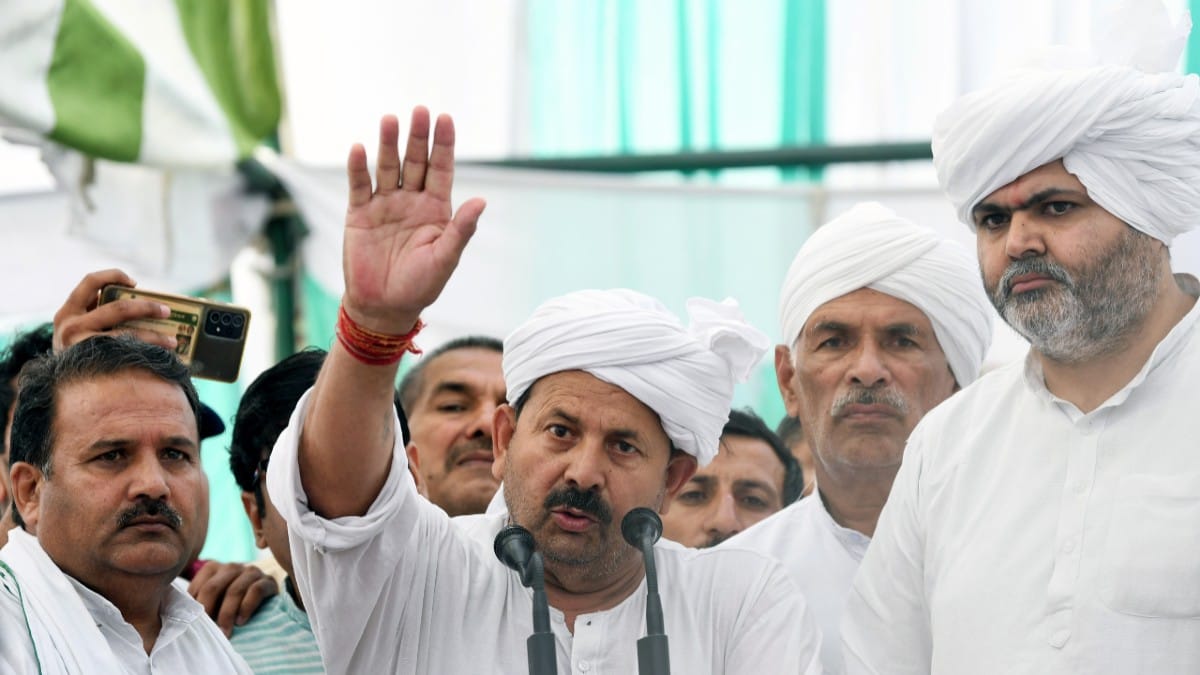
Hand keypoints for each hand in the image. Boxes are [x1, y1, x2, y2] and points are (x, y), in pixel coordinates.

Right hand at [52, 269, 176, 352]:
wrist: (63, 390)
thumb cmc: (78, 353)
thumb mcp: (80, 329)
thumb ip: (97, 313)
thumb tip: (141, 302)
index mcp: (67, 312)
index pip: (90, 282)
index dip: (114, 276)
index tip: (135, 283)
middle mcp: (70, 327)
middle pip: (119, 309)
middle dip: (147, 307)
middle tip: (166, 311)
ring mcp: (80, 347)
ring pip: (126, 335)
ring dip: (155, 337)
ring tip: (172, 341)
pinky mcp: (92, 364)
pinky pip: (127, 355)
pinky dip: (146, 354)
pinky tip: (160, 357)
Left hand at [187, 561, 278, 635]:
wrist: (263, 597)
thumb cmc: (230, 601)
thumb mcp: (214, 599)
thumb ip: (199, 601)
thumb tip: (179, 616)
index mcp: (214, 568)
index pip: (199, 585)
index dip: (195, 606)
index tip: (194, 624)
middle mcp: (232, 567)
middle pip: (214, 587)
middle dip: (209, 611)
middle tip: (207, 630)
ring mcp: (251, 572)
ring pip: (234, 590)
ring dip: (227, 614)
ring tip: (225, 632)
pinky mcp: (268, 580)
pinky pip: (255, 591)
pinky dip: (246, 607)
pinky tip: (241, 621)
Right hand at [342, 107, 485, 333]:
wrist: (384, 307)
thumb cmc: (420, 285)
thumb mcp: (445, 258)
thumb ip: (461, 230)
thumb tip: (482, 201)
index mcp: (436, 209)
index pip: (441, 169)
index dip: (443, 145)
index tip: (445, 119)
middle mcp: (411, 200)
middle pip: (415, 162)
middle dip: (418, 137)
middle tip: (420, 110)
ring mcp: (385, 205)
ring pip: (387, 167)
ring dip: (389, 144)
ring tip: (391, 120)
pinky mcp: (359, 214)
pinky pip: (359, 186)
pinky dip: (358, 168)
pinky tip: (358, 148)